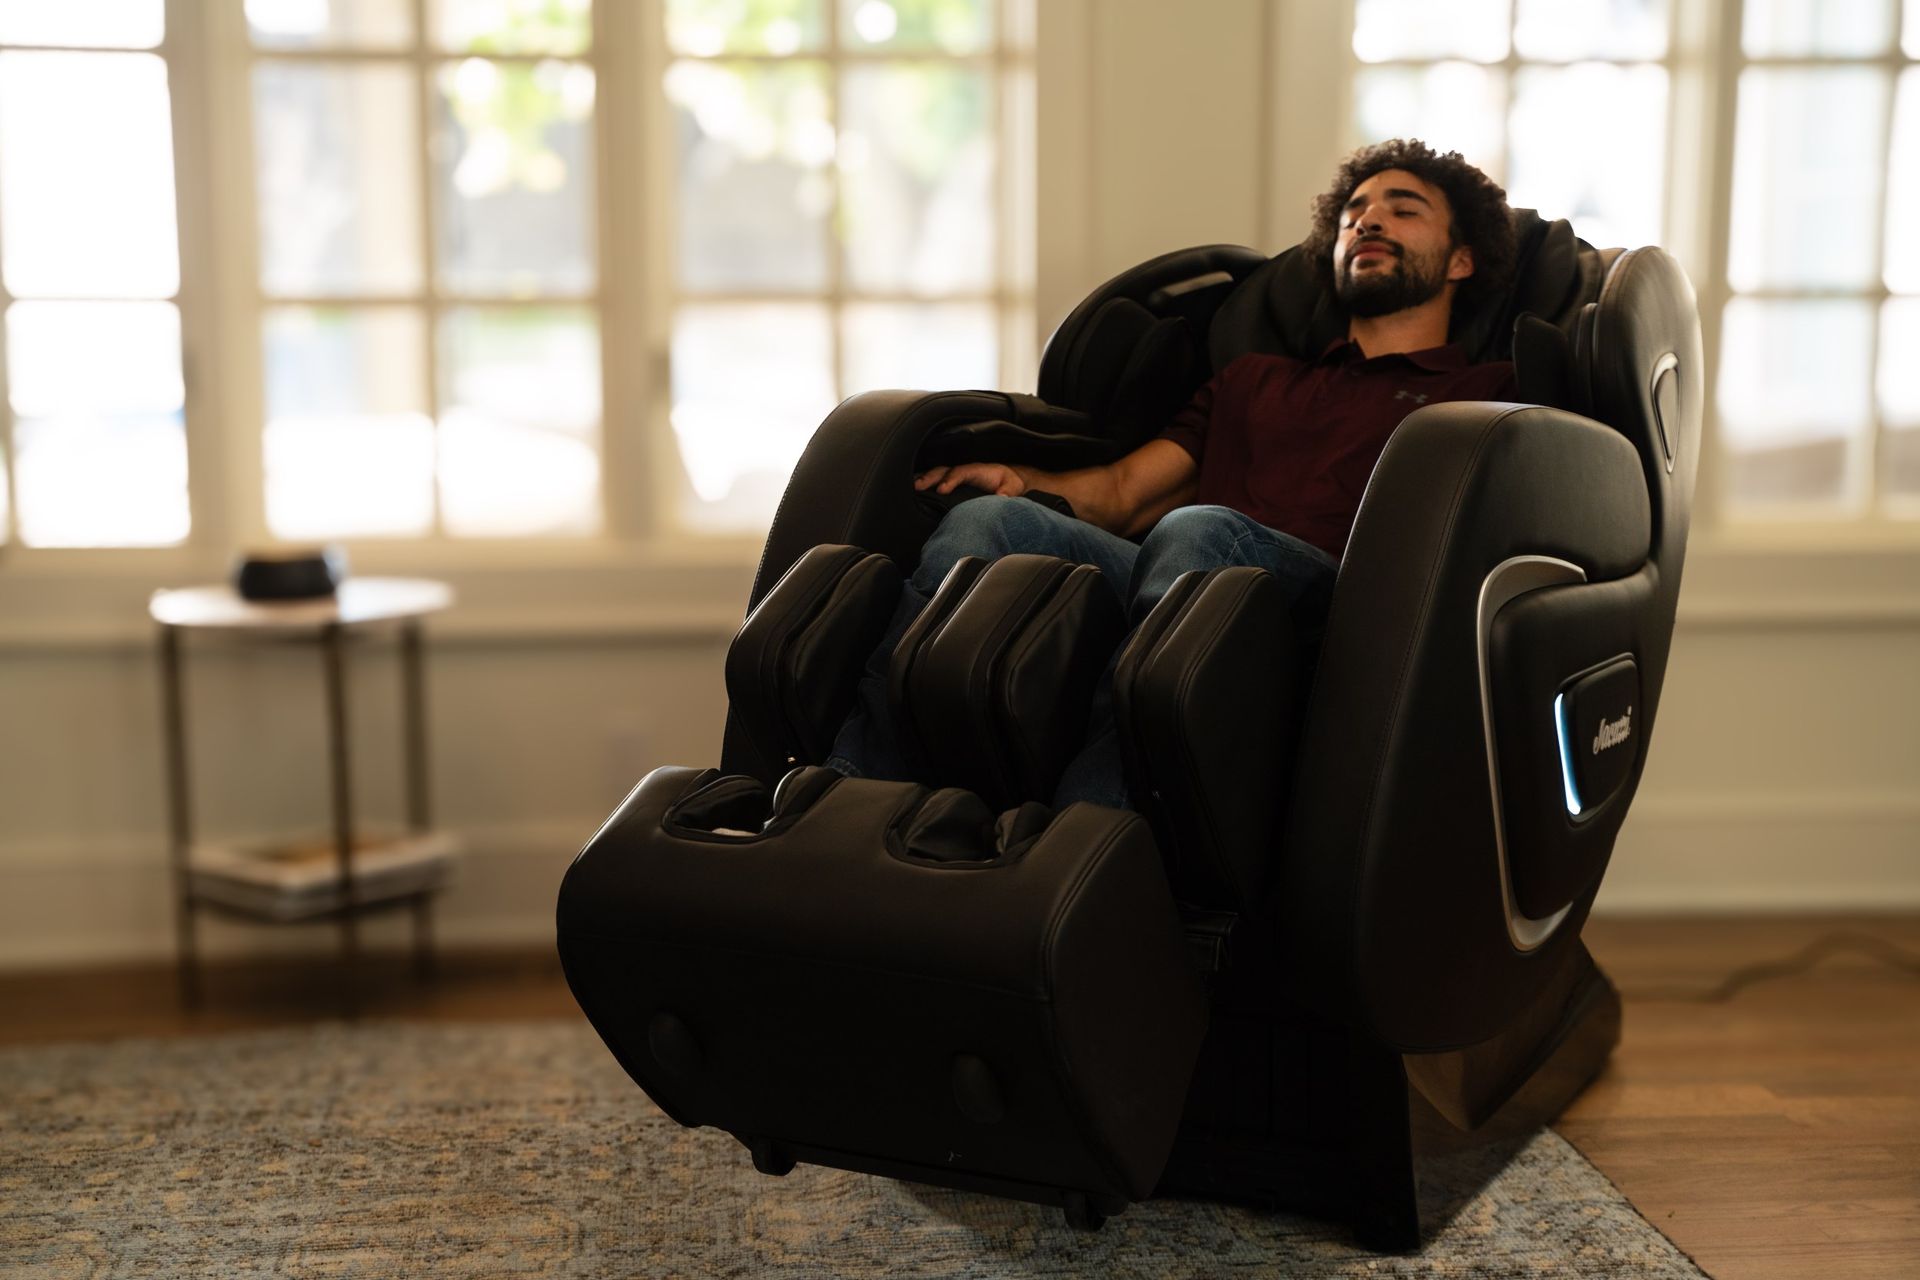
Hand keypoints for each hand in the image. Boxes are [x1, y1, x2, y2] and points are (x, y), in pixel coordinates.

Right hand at [914, 462, 1028, 496]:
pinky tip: (913, 491)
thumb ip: (1007, 491)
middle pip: (943, 471)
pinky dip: (925, 483)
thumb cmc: (1008, 483)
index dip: (950, 479)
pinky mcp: (953, 482)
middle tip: (917, 486)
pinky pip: (937, 480)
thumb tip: (1001, 497)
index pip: (960, 472)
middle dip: (930, 477)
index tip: (941, 489)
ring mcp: (956, 475)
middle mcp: (963, 471)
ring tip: (911, 488)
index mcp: (976, 470)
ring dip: (924, 479)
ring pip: (937, 474)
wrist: (1008, 480)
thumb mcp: (1012, 487)